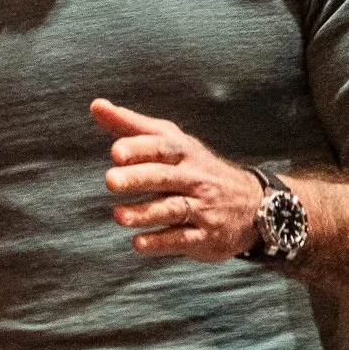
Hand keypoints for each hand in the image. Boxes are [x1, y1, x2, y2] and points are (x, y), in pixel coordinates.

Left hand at [92, 98, 262, 261]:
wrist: (252, 205)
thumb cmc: (197, 168)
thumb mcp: (172, 142)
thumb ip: (132, 126)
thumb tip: (96, 106)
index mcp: (185, 153)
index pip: (163, 147)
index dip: (140, 148)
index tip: (116, 151)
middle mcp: (195, 179)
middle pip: (165, 177)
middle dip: (138, 178)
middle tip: (110, 181)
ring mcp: (203, 208)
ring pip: (173, 209)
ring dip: (145, 213)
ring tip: (119, 216)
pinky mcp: (205, 236)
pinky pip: (182, 239)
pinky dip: (160, 242)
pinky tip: (138, 243)